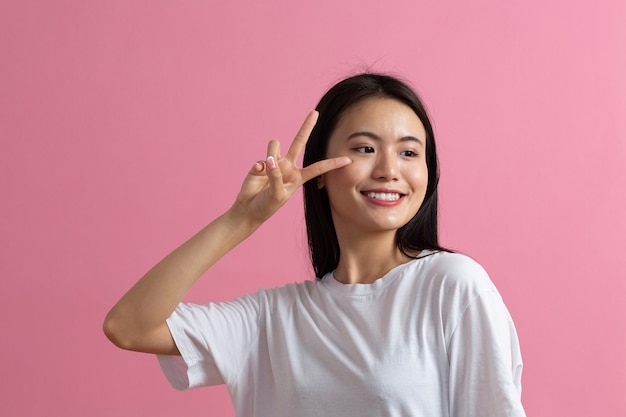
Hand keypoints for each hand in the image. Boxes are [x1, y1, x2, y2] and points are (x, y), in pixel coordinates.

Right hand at [234, 111, 350, 223]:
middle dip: (306, 127)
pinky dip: (259, 168)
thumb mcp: (277, 196)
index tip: (348, 159)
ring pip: (275, 145)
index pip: (318, 167)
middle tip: (315, 112)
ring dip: (272, 154)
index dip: (333, 163)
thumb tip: (270, 159)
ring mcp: (274, 163)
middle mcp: (288, 166)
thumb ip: (276, 177)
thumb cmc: (267, 206)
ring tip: (266, 171)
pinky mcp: (260, 163)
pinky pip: (261, 159)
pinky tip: (257, 176)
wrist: (249, 209)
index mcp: (298, 177)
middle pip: (299, 142)